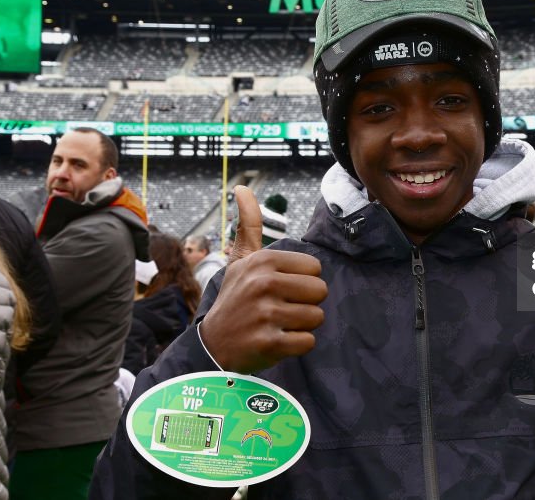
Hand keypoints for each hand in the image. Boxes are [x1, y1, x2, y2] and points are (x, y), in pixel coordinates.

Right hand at [200, 186, 326, 373]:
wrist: (213, 345)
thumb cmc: (235, 297)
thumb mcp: (240, 260)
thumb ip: (249, 225)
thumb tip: (241, 188)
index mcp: (263, 261)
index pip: (315, 268)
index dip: (302, 281)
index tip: (280, 289)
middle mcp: (264, 284)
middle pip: (321, 292)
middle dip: (306, 303)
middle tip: (281, 309)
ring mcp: (266, 315)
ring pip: (317, 317)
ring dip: (302, 325)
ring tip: (278, 324)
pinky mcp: (269, 344)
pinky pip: (308, 342)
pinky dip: (297, 345)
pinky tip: (276, 340)